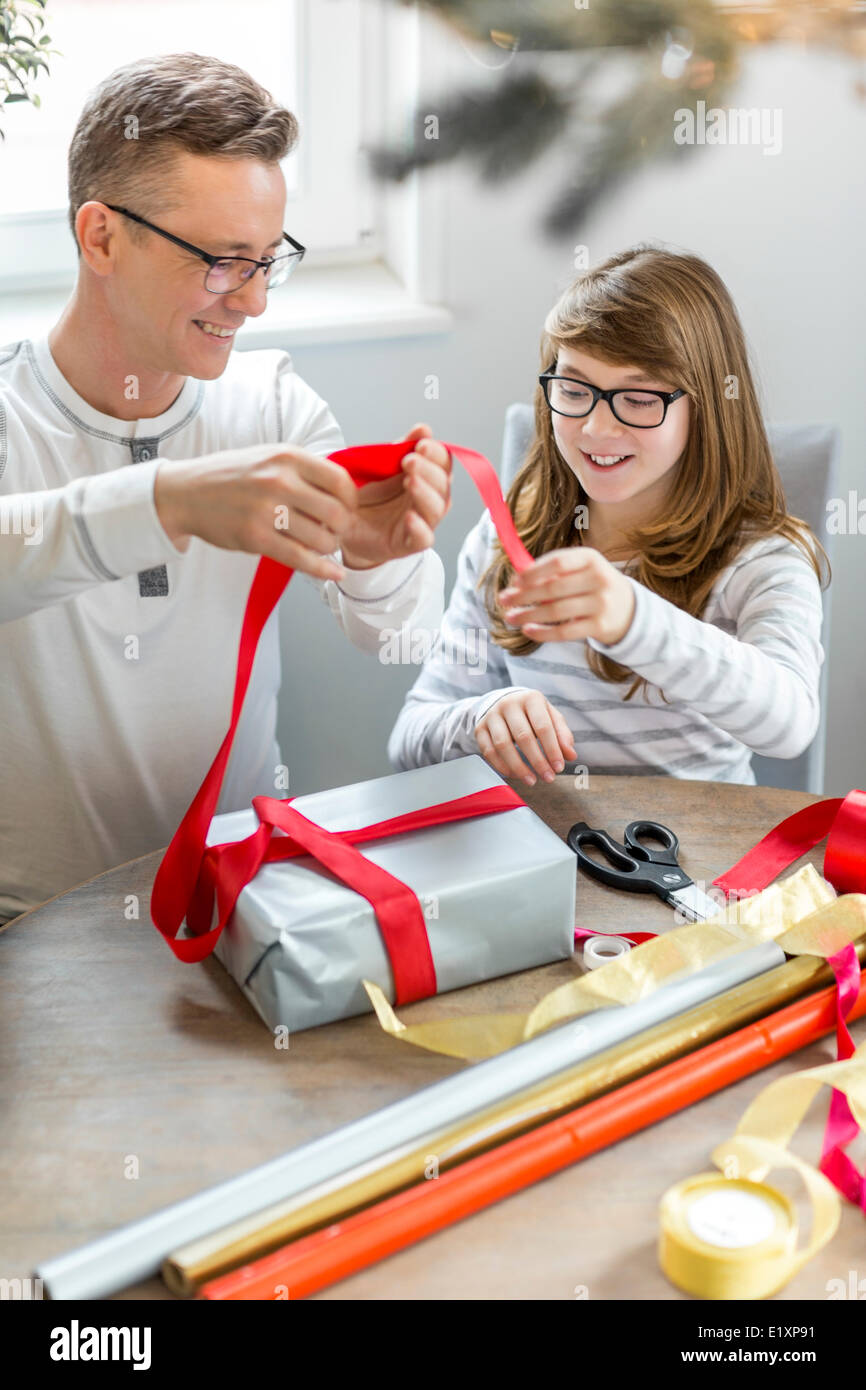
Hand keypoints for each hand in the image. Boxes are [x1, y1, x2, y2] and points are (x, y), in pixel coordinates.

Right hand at [154, 442, 357, 581]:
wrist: (186, 492)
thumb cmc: (232, 476)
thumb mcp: (269, 457)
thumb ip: (303, 471)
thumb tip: (343, 494)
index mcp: (287, 457)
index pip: (340, 481)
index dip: (351, 501)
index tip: (347, 510)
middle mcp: (279, 480)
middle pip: (337, 513)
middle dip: (342, 529)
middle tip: (335, 533)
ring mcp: (266, 510)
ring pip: (321, 539)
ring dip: (328, 548)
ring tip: (319, 546)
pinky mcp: (255, 537)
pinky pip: (300, 559)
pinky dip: (322, 569)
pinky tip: (333, 572)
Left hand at [339, 424, 451, 569]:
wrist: (343, 525)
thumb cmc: (366, 495)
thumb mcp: (379, 466)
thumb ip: (400, 448)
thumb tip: (423, 428)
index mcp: (426, 477)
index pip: (443, 463)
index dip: (436, 453)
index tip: (421, 444)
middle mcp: (428, 499)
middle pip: (444, 485)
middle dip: (429, 470)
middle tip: (409, 461)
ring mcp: (421, 522)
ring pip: (438, 509)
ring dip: (426, 494)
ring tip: (410, 482)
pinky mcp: (409, 543)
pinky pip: (423, 538)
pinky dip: (419, 527)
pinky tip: (409, 517)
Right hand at [475, 691, 576, 786]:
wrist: (503, 702)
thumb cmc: (532, 713)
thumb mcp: (550, 717)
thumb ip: (562, 735)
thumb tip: (571, 755)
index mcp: (530, 698)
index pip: (543, 726)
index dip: (552, 749)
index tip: (559, 767)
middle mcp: (508, 704)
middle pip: (523, 737)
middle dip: (537, 761)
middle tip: (548, 778)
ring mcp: (491, 716)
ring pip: (502, 745)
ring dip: (518, 767)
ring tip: (532, 780)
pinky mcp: (480, 728)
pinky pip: (488, 751)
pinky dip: (502, 766)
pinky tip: (515, 775)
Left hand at [500, 547, 635, 645]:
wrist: (628, 609)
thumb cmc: (592, 585)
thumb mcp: (580, 570)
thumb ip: (551, 571)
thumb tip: (516, 580)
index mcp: (590, 558)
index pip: (557, 562)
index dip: (533, 572)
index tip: (514, 581)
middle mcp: (599, 578)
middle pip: (553, 588)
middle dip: (524, 595)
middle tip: (504, 600)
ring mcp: (601, 603)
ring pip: (556, 611)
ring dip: (528, 615)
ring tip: (510, 617)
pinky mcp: (600, 626)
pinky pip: (564, 632)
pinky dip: (543, 632)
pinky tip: (528, 630)